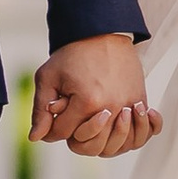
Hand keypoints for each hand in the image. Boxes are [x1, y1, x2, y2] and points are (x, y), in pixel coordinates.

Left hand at [30, 31, 160, 158]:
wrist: (103, 32)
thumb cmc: (73, 54)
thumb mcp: (48, 77)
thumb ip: (41, 110)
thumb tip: (35, 138)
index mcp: (86, 103)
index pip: (63, 134)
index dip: (52, 130)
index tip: (53, 116)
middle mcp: (110, 108)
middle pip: (91, 146)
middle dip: (76, 138)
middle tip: (71, 121)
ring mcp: (128, 105)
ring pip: (117, 145)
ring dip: (102, 141)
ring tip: (94, 127)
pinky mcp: (140, 100)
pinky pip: (142, 132)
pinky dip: (135, 135)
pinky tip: (123, 126)